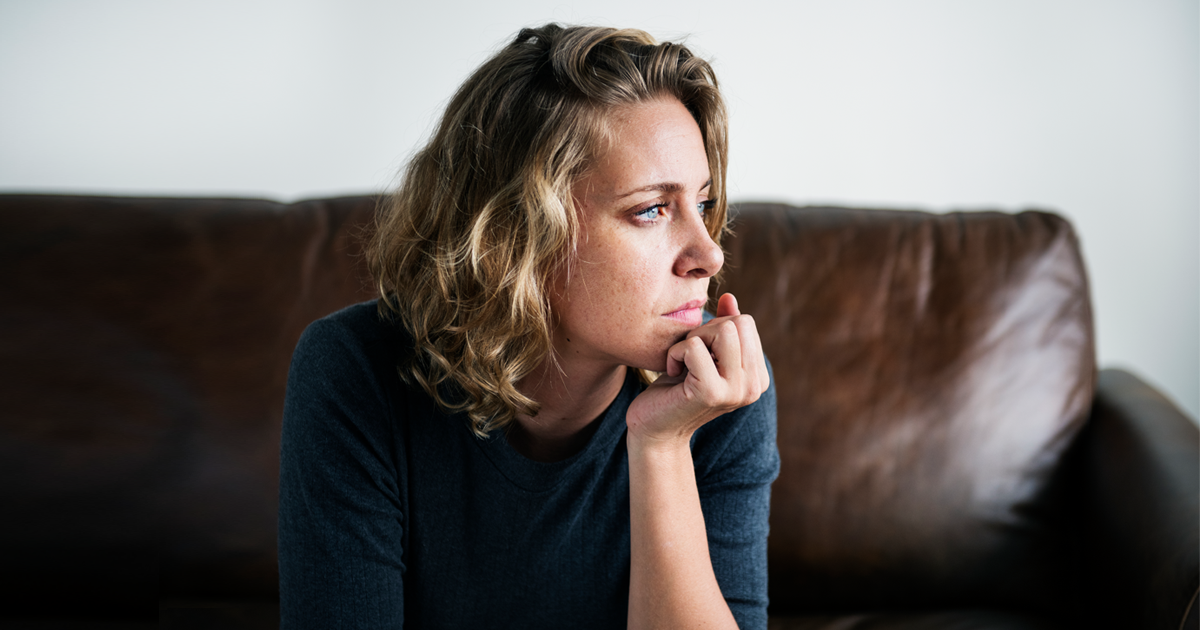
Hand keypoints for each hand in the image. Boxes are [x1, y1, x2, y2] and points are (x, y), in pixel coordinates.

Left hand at [626, 293, 769, 446]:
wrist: (655, 428)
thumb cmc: (676, 388)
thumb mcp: (703, 353)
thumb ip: (722, 328)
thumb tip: (729, 298)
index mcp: (757, 377)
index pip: (746, 322)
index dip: (715, 329)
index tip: (700, 354)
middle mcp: (754, 386)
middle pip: (738, 323)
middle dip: (705, 330)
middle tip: (689, 357)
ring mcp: (736, 391)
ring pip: (723, 330)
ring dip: (692, 339)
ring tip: (683, 363)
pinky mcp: (711, 393)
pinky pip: (694, 347)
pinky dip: (675, 353)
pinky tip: (673, 373)